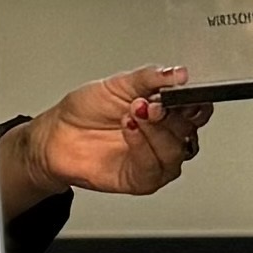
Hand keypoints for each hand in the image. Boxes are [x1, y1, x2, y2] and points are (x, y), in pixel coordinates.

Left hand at [1, 65, 205, 213]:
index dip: (196, 101)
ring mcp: (153, 158)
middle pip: (189, 130)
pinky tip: (129, 131)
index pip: (197, 108)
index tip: (183, 92)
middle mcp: (164, 136)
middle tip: (150, 102)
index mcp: (166, 111)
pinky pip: (154, 169)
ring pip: (176, 152)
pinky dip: (143, 148)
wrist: (56, 135)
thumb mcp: (118, 83)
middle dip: (172, 115)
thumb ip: (150, 77)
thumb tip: (179, 73)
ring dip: (156, 131)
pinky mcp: (141, 179)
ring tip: (132, 114)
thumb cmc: (85, 111)